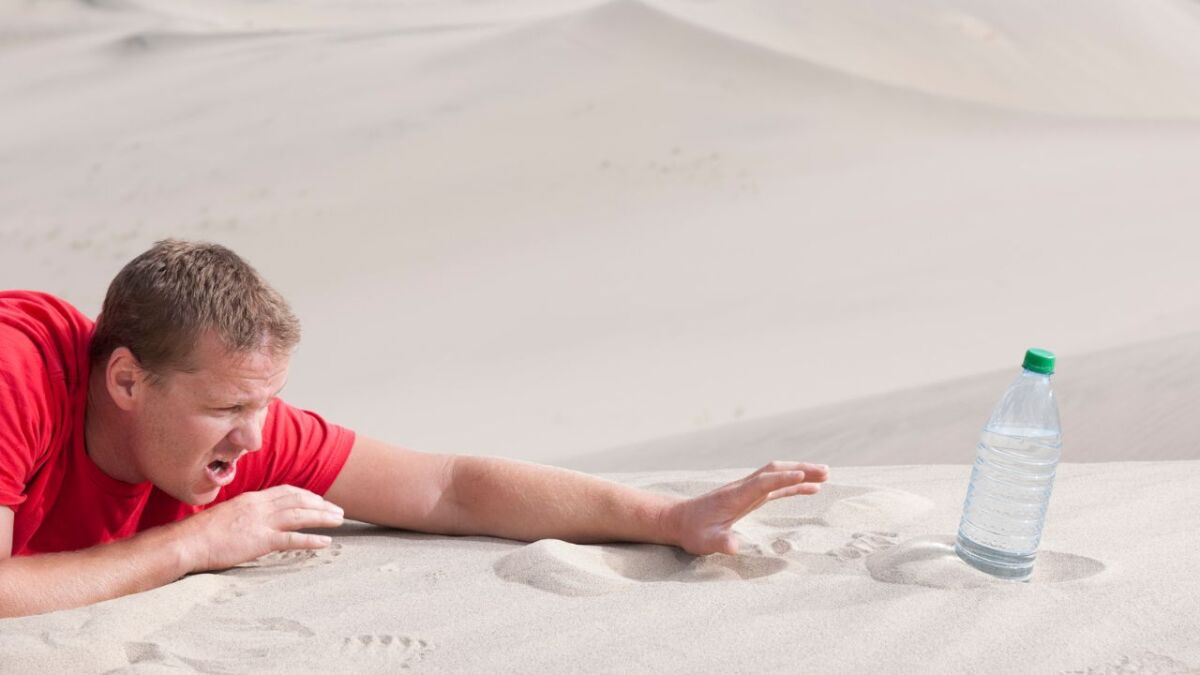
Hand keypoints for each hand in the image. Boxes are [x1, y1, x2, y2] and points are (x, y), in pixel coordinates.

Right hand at [173, 485, 344, 572]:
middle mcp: (259, 506)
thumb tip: (251, 519)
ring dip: (322, 517)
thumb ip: (242, 514)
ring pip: (300, 515)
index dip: (305, 494)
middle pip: (298, 500)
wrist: (186, 542)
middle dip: (320, 504)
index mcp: (251, 499)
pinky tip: (325, 542)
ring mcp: (261, 523)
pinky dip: (312, 539)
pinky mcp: (261, 541)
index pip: (285, 491)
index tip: (318, 499)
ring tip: (338, 520)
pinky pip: (293, 539)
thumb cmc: (199, 534)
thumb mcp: (225, 515)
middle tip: (337, 510)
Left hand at [664, 461, 828, 555]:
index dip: (782, 479)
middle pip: (775, 471)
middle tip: (825, 471)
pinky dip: (794, 485)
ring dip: (800, 472)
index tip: (802, 476)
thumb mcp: (704, 541)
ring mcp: (748, 490)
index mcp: (735, 496)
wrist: (680, 520)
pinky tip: (811, 488)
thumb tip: (734, 547)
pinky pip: (776, 487)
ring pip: (777, 475)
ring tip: (826, 475)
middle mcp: (743, 488)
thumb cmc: (694, 531)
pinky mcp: (751, 496)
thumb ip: (720, 542)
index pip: (762, 483)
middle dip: (800, 469)